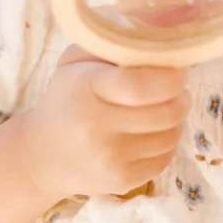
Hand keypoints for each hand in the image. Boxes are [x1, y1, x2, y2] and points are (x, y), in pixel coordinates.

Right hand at [16, 46, 189, 201]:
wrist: (42, 156)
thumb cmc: (66, 99)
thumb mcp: (74, 63)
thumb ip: (109, 46)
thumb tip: (157, 41)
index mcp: (86, 90)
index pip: (141, 86)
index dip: (171, 78)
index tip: (178, 73)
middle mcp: (97, 127)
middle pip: (166, 112)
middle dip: (180, 98)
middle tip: (176, 91)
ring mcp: (111, 159)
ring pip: (170, 136)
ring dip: (174, 121)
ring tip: (161, 111)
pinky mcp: (122, 181)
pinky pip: (164, 158)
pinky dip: (165, 143)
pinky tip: (150, 133)